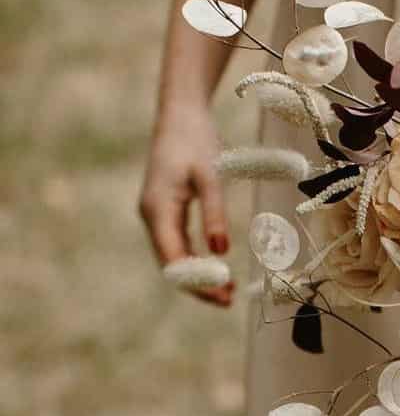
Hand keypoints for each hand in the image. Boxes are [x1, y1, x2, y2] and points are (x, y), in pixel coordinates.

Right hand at [138, 104, 233, 306]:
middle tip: (230, 300)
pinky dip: (196, 261)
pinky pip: (177, 245)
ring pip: (174, 257)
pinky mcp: (165, 212)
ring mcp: (156, 215)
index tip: (223, 296)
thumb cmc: (196, 141)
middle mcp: (152, 216)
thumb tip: (220, 250)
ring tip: (229, 290)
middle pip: (172, 264)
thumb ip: (215, 213)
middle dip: (199, 286)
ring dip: (199, 276)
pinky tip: (218, 269)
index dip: (197, 282)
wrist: (181, 115)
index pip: (174, 259)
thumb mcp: (210, 177)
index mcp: (158, 209)